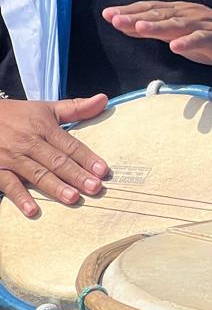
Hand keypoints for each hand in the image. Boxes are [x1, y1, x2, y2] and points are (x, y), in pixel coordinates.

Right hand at [0, 93, 108, 216]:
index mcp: (44, 127)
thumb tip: (103, 99)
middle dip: (76, 175)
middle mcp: (30, 143)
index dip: (87, 158)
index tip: (103, 170)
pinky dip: (20, 197)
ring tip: (73, 198)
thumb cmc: (17, 115)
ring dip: (55, 187)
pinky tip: (33, 210)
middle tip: (95, 188)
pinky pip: (10, 184)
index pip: (70, 145)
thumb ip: (76, 107)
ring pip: (37, 173)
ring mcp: (13, 157)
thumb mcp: (46, 108)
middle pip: (57, 161)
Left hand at [103, 1, 211, 75]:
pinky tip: (175, 46)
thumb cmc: (210, 39)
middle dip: (136, 16)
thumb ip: (155, 31)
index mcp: (178, 12)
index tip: (107, 14)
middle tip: (114, 18)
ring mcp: (203, 24)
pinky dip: (188, 42)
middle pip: (159, 14)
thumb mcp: (179, 35)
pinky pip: (201, 39)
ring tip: (139, 27)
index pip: (149, 9)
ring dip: (158, 25)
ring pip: (177, 24)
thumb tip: (127, 27)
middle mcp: (188, 14)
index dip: (129, 11)